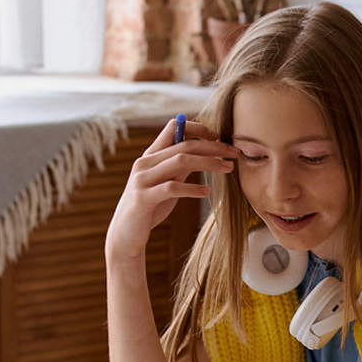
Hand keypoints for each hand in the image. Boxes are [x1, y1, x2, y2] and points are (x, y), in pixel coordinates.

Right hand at [106, 118, 239, 261]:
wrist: (126, 234)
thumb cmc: (150, 207)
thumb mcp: (167, 182)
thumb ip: (181, 167)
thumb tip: (205, 152)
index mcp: (151, 155)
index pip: (173, 127)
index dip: (197, 128)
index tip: (218, 136)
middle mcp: (145, 163)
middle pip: (184, 145)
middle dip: (213, 147)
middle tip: (235, 152)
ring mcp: (142, 179)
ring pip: (180, 161)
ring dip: (208, 163)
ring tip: (228, 168)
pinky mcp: (143, 198)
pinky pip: (172, 188)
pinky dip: (192, 188)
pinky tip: (207, 192)